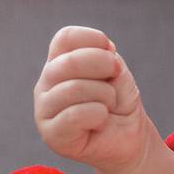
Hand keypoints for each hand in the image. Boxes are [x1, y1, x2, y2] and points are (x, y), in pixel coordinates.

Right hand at [34, 25, 150, 173]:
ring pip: (74, 89)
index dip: (93, 39)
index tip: (111, 55)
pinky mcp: (51, 135)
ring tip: (108, 104)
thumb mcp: (118, 72)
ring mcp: (44, 109)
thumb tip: (103, 51)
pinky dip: (99, 115)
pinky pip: (76, 115)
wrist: (129, 136)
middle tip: (115, 77)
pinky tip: (100, 121)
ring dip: (105, 95)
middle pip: (69, 61)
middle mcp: (46, 83)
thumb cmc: (119, 101)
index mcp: (59, 62)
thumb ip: (107, 58)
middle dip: (104, 65)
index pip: (65, 37)